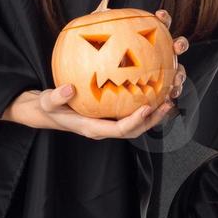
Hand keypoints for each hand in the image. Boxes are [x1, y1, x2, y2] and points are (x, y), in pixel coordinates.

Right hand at [2, 8, 188, 139]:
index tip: (147, 108)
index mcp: (93, 128)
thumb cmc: (49, 108)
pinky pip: (131, 111)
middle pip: (135, 130)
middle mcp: (105, 128)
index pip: (119, 130)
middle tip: (168, 102)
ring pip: (137, 122)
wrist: (48, 113)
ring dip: (154, 112)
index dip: (135, 121)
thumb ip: (57, 97)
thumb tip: (69, 88)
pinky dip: (145, 103)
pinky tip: (155, 87)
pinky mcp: (111, 114)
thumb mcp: (48, 102)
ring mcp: (109, 122)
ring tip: (169, 96)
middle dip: (153, 119)